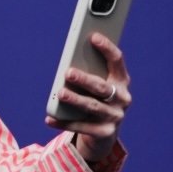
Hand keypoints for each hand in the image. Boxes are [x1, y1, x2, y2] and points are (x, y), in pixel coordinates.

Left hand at [45, 32, 132, 163]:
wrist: (104, 135)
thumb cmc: (96, 100)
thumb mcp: (97, 85)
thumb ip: (90, 73)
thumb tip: (69, 62)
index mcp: (122, 81)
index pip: (117, 61)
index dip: (107, 48)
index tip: (93, 37)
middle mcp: (123, 98)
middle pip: (102, 87)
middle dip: (85, 79)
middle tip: (68, 72)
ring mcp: (115, 117)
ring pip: (93, 107)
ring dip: (75, 99)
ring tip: (60, 93)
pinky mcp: (105, 133)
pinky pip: (82, 127)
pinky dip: (64, 123)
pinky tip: (50, 118)